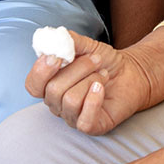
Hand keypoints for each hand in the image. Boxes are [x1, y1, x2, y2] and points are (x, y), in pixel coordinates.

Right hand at [25, 31, 154, 134]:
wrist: (131, 73)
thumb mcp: (86, 45)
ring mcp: (73, 117)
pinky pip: (84, 119)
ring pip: (70, 101)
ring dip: (90, 81)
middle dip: (78, 69)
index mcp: (50, 84)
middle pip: (54, 90)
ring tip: (102, 74)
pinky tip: (101, 87)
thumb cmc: (104, 61)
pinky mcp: (91, 126)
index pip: (33, 85)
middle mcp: (57, 104)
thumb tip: (51, 36)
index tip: (56, 57)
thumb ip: (67, 40)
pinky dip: (94, 99)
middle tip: (96, 59)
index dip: (40, 72)